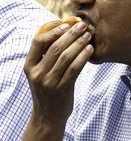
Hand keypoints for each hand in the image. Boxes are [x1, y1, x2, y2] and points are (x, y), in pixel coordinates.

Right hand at [21, 22, 92, 140]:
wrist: (48, 116)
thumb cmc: (47, 90)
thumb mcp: (40, 73)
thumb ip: (46, 56)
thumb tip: (63, 32)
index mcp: (29, 66)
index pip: (38, 42)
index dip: (53, 30)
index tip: (66, 24)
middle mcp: (37, 73)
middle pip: (55, 47)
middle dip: (71, 34)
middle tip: (83, 26)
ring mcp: (49, 82)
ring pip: (67, 56)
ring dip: (80, 43)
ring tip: (89, 35)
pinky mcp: (62, 88)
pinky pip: (75, 68)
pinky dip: (83, 56)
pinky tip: (90, 49)